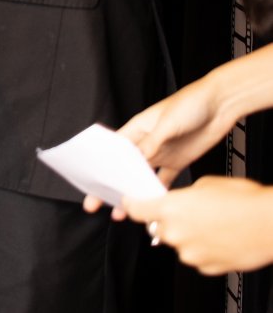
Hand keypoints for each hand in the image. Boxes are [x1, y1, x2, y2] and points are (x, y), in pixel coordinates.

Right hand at [82, 74, 224, 216]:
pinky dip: (158, 192)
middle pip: (125, 167)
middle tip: (98, 202)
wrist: (220, 105)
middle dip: (111, 185)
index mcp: (138, 129)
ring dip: (134, 192)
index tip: (91, 182)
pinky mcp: (177, 162)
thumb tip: (136, 160)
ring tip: (125, 210)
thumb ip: (152, 143)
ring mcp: (162, 153)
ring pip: (142, 177)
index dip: (101, 165)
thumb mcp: (168, 122)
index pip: (115, 150)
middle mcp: (147, 142)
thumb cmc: (191, 103)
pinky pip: (164, 180)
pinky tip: (154, 203)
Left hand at [122, 177, 272, 274]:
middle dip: (168, 221)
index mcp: (171, 208)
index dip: (132, 205)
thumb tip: (180, 203)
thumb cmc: (244, 200)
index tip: (131, 203)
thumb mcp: (206, 184)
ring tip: (214, 224)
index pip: (136, 210)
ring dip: (188, 235)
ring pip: (179, 244)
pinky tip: (221, 237)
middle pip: (158, 228)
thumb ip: (184, 196)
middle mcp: (176, 233)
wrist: (269, 224)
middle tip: (191, 212)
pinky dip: (203, 248)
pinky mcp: (205, 268)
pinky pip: (196, 257)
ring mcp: (190, 254)